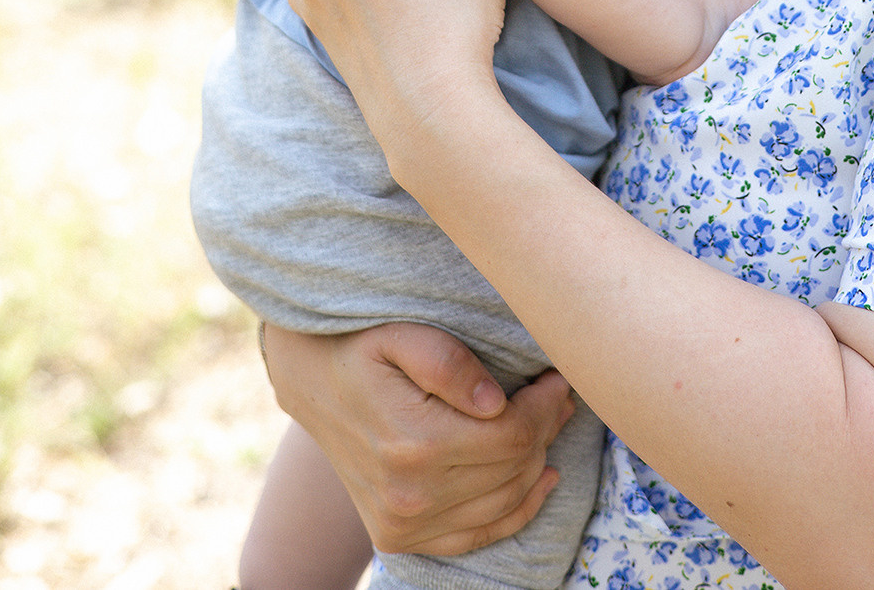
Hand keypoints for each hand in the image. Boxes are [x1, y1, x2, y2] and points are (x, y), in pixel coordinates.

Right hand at [261, 321, 575, 556]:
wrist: (314, 385)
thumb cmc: (364, 348)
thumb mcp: (402, 336)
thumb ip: (449, 363)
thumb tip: (496, 402)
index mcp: (413, 444)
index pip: (512, 435)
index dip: (545, 406)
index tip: (559, 377)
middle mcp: (409, 496)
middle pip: (512, 469)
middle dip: (546, 427)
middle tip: (559, 394)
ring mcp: (404, 524)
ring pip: (504, 501)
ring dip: (538, 462)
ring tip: (549, 422)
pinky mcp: (401, 538)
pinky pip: (479, 534)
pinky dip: (518, 509)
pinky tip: (540, 478)